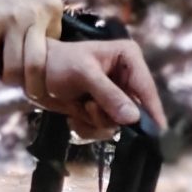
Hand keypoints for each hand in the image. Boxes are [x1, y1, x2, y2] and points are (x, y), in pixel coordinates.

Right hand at [0, 0, 63, 105]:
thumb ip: (45, 19)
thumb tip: (48, 53)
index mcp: (52, 8)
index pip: (54, 49)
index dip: (47, 67)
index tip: (42, 79)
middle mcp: (35, 14)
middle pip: (38, 65)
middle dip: (35, 87)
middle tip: (31, 96)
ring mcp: (11, 19)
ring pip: (13, 67)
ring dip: (8, 80)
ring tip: (5, 81)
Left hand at [34, 38, 166, 139]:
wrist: (33, 74)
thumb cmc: (58, 63)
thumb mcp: (84, 75)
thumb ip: (109, 95)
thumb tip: (134, 118)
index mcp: (128, 59)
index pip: (146, 87)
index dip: (152, 110)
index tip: (158, 132)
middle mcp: (126, 77)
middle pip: (134, 110)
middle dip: (110, 115)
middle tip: (90, 108)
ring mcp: (115, 95)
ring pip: (118, 123)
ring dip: (96, 122)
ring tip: (80, 108)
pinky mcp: (102, 109)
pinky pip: (104, 128)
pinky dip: (88, 127)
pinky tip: (74, 116)